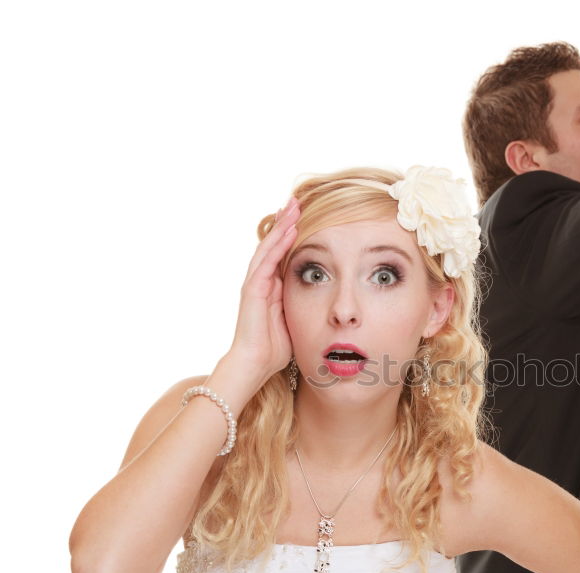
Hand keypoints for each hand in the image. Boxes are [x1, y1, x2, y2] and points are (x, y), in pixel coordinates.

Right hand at [226, 196, 300, 382]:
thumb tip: (326, 300)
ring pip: (269, 247)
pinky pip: (265, 261)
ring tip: (293, 205)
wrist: (255, 365)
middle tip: (297, 200)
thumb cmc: (275, 349)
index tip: (304, 216)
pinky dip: (277, 244)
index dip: (291, 234)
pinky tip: (288, 230)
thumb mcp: (296, 321)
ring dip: (281, 225)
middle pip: (274, 244)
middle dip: (285, 222)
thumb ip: (303, 306)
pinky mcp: (252, 290)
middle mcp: (261, 281)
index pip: (282, 253)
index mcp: (272, 287)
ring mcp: (254, 284)